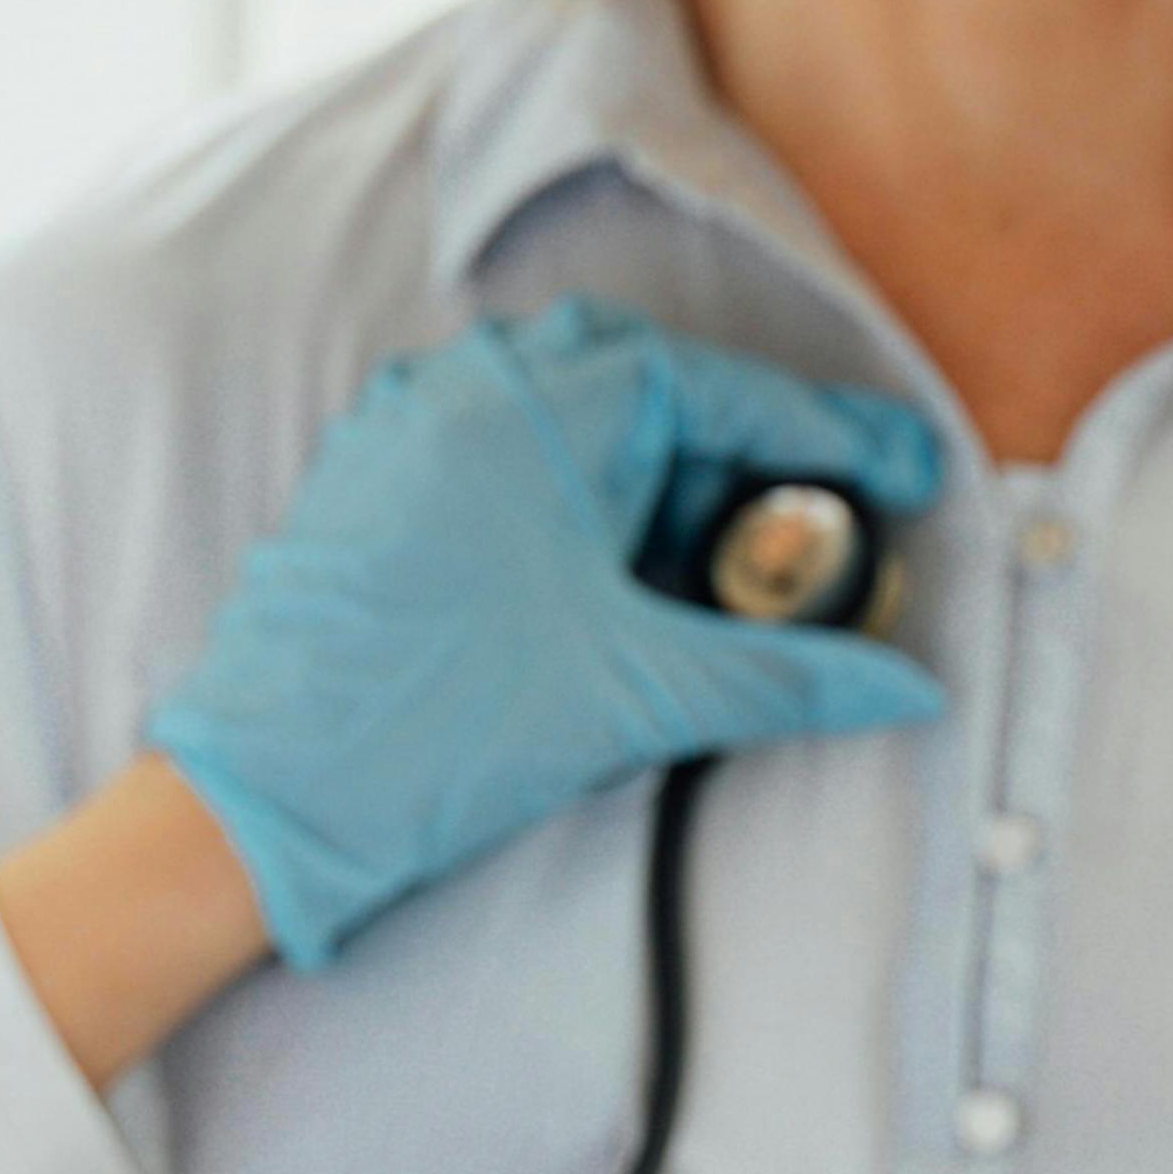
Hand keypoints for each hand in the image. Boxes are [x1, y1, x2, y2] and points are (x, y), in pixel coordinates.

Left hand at [144, 297, 946, 968]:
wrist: (266, 797)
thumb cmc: (439, 731)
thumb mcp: (639, 696)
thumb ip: (784, 678)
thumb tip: (906, 687)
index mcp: (547, 407)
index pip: (723, 391)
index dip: (829, 435)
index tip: (905, 470)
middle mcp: (468, 387)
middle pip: (643, 376)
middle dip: (730, 444)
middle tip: (792, 527)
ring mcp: (404, 424)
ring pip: (561, 403)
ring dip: (642, 464)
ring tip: (695, 565)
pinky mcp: (363, 475)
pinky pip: (489, 438)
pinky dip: (563, 483)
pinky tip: (597, 570)